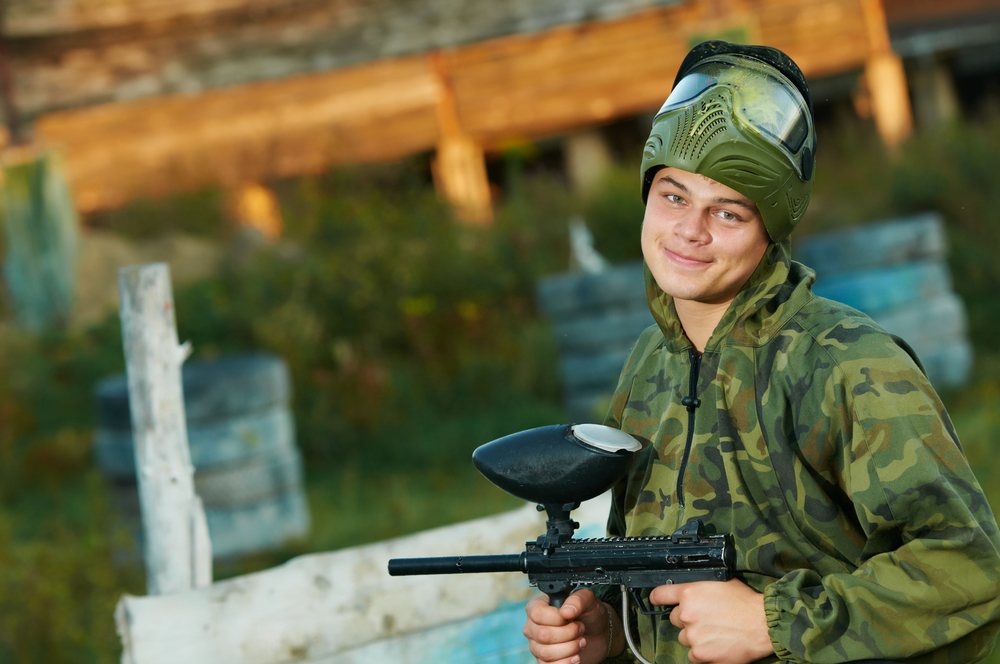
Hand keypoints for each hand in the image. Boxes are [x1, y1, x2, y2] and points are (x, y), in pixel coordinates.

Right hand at [523, 589, 622, 663]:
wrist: (599, 634)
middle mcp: (533, 626)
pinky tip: (576, 656)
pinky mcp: (544, 661)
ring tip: (581, 641)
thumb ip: (578, 599)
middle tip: (580, 629)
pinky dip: (567, 662)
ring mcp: (537, 645)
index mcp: (538, 607)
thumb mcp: (588, 600)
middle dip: (568, 633)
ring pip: (546, 652)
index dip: (557, 618)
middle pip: (543, 635)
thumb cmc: (589, 614)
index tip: (571, 617)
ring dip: (570, 648)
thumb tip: (566, 611)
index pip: (537, 614)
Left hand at [650, 579, 772, 663]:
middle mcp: (686, 614)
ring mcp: (693, 636)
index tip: (655, 600)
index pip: (660, 594)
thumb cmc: (746, 603)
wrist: (763, 624)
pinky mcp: (701, 655)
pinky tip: (716, 645)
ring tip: (715, 633)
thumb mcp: (720, 583)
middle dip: (688, 620)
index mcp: (690, 593)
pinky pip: (693, 656)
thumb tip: (690, 592)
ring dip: (695, 637)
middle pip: (675, 619)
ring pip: (684, 638)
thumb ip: (700, 588)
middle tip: (707, 619)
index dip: (657, 598)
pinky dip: (702, 653)